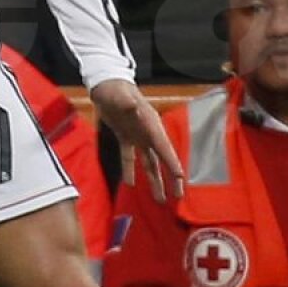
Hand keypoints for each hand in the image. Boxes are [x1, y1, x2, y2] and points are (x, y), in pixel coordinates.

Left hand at [89, 79, 183, 202]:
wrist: (106, 85)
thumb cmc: (116, 89)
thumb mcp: (121, 96)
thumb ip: (128, 103)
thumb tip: (133, 106)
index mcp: (151, 125)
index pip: (164, 148)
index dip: (172, 164)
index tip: (181, 179)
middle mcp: (148, 133)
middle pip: (162, 160)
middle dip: (171, 179)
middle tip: (178, 197)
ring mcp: (138, 136)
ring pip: (149, 163)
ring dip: (154, 181)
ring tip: (160, 200)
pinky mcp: (125, 136)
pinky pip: (129, 157)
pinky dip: (129, 169)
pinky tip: (130, 184)